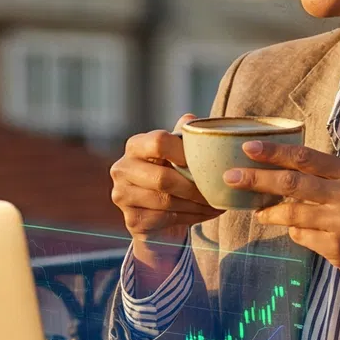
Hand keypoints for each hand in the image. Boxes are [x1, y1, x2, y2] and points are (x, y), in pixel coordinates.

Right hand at [109, 115, 220, 286]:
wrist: (158, 217)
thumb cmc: (171, 178)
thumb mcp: (177, 156)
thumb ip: (182, 138)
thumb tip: (191, 119)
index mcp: (135, 146)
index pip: (159, 141)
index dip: (184, 152)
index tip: (205, 161)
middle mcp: (122, 168)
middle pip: (163, 178)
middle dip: (195, 187)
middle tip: (217, 190)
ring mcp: (122, 195)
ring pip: (166, 201)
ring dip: (197, 204)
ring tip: (216, 203)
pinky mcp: (132, 219)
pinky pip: (166, 219)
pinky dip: (191, 217)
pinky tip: (205, 213)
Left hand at [225, 140, 339, 306]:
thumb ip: (333, 180)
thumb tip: (288, 175)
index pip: (306, 157)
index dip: (273, 152)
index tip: (247, 148)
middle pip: (290, 182)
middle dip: (255, 178)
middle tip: (229, 177)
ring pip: (290, 212)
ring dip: (268, 212)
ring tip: (256, 212)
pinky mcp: (336, 249)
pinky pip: (301, 237)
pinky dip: (294, 233)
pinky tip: (294, 232)